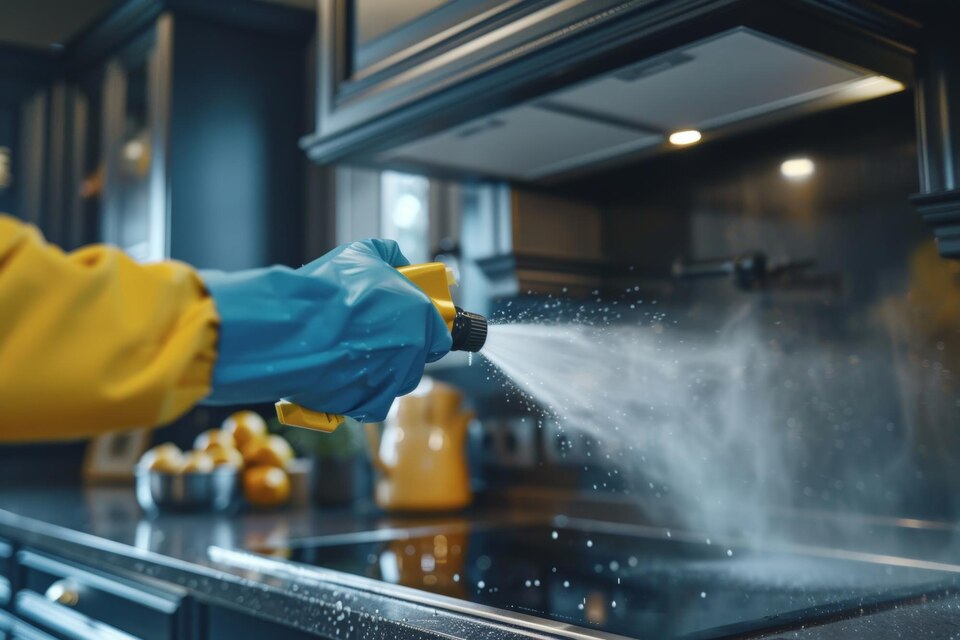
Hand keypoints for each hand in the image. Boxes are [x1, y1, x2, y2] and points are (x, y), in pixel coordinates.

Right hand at [201, 240, 451, 421]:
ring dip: (380, 368)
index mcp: (421, 316)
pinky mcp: (367, 402)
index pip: (440, 331)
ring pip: (396, 378)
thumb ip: (389, 256)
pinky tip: (344, 374)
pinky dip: (361, 391)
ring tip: (351, 351)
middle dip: (400, 346)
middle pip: (418, 355)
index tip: (407, 322)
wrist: (293, 328)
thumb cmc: (328, 291)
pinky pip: (372, 400)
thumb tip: (399, 261)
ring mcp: (392, 380)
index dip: (424, 326)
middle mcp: (414, 351)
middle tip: (371, 333)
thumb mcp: (362, 253)